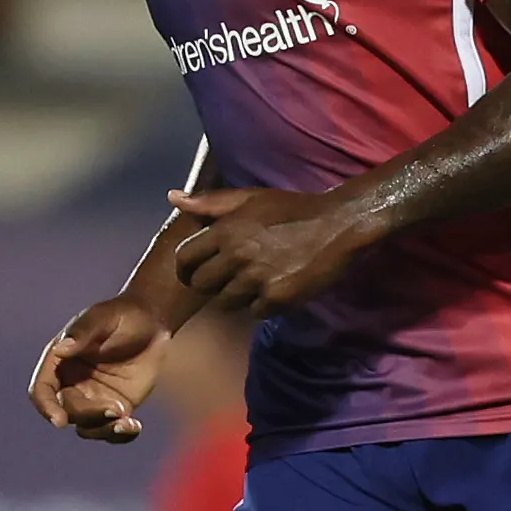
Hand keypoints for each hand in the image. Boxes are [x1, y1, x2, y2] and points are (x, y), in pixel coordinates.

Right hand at [27, 295, 171, 442]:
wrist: (152, 323)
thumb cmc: (123, 315)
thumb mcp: (102, 318)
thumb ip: (82, 332)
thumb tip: (62, 349)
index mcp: (59, 362)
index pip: (41, 390)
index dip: (46, 407)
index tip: (59, 421)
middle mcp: (72, 384)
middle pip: (67, 412)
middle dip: (88, 416)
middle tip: (116, 409)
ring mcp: (94, 399)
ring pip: (87, 427)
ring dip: (104, 430)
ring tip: (128, 423)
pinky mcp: (116, 408)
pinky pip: (111, 431)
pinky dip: (120, 436)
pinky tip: (134, 427)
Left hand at [165, 187, 371, 310]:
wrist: (337, 226)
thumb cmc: (292, 209)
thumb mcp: (251, 198)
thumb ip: (210, 202)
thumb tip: (172, 197)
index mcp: (226, 230)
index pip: (184, 258)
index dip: (186, 268)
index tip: (194, 272)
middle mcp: (236, 256)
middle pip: (201, 285)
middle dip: (210, 284)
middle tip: (227, 278)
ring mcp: (256, 280)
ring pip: (225, 302)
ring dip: (235, 296)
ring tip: (254, 281)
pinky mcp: (276, 299)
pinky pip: (253, 312)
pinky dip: (261, 305)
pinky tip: (274, 288)